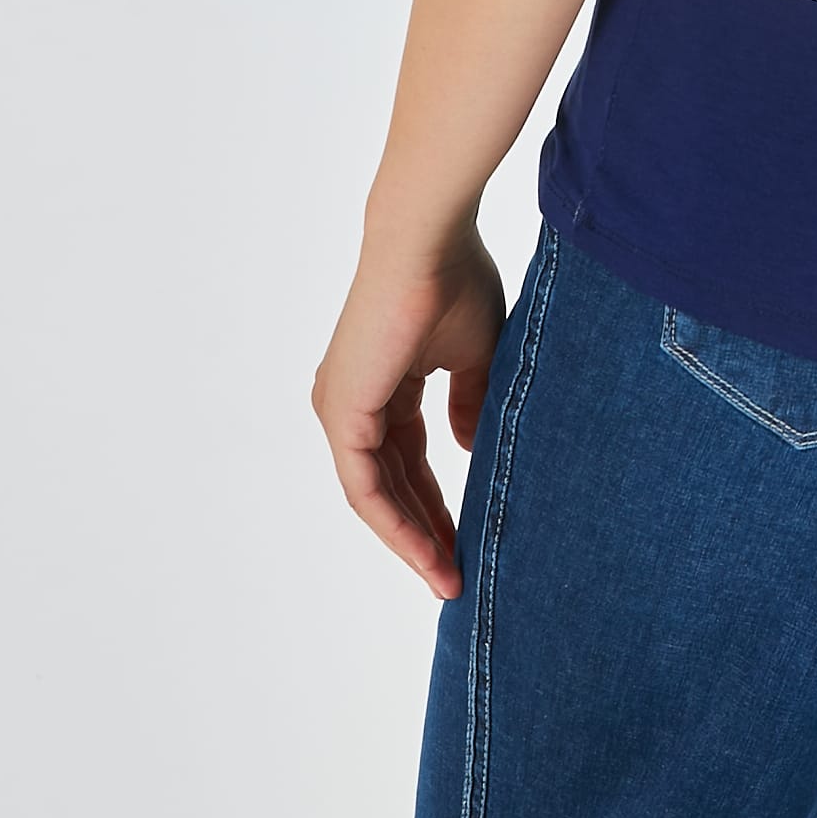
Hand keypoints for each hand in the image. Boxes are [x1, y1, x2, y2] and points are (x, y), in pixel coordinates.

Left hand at [312, 227, 507, 598]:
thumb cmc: (455, 279)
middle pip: (390, 484)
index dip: (436, 500)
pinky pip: (367, 488)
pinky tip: (429, 550)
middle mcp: (353, 400)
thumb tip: (468, 449)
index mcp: (381, 383)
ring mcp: (341, 408)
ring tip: (448, 576)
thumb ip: (471, 402)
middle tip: (457, 573)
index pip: (408, 457)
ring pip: (376, 495)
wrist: (428, 241)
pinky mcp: (342, 414)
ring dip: (413, 538)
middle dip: (424, 530)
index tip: (468, 538)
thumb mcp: (475, 354)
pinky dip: (398, 523)